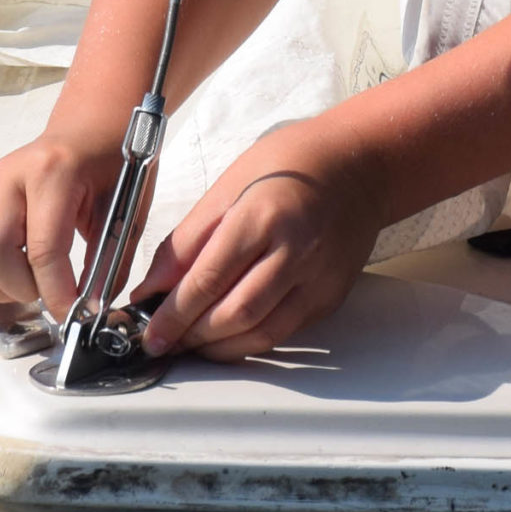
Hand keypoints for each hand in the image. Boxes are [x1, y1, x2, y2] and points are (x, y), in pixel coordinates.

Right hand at [0, 131, 122, 321]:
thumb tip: (91, 308)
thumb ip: (109, 260)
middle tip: (48, 293)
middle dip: (21, 288)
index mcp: (51, 173)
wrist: (90, 129)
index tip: (72, 313)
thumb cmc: (108, 160)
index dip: (56, 291)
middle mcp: (8, 177)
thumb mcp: (125, 207)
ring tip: (23, 286)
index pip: (43, 248)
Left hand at [134, 115, 388, 360]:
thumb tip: (152, 287)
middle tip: (164, 339)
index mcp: (263, 215)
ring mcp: (319, 278)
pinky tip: (226, 336)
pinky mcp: (331, 296)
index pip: (208, 279)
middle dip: (191, 335)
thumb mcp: (229, 185)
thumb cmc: (293, 164)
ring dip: (218, 348)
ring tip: (191, 342)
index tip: (150, 330)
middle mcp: (296, 250)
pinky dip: (249, 342)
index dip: (172, 313)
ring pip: (260, 334)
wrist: (360, 165)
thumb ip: (187, 240)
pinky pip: (284, 333)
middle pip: (233, 314)